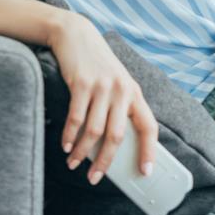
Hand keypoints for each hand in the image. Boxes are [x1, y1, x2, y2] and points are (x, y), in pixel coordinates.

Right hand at [49, 12, 158, 184]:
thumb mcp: (116, 84)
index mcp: (134, 93)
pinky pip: (76, 118)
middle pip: (117, 136)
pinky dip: (70, 136)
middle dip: (106, 162)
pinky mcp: (82, 83)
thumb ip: (118, 109)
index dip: (149, 150)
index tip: (145, 172)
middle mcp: (121, 90)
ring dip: (82, 153)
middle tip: (95, 178)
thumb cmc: (98, 66)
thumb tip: (113, 147)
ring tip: (74, 163)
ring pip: (94, 131)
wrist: (77, 35)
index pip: (148, 126)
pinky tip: (66, 145)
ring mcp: (102, 86)